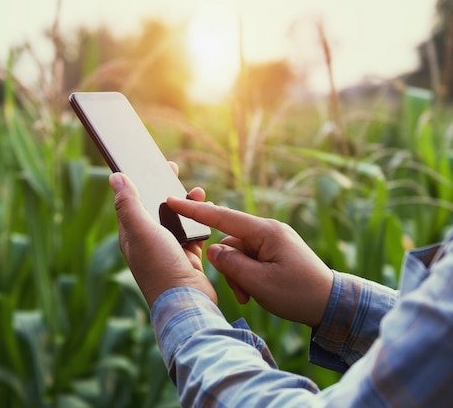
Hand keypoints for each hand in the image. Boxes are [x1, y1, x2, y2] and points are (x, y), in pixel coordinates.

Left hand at [109, 172, 216, 307]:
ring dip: (185, 203)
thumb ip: (129, 204)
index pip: (132, 202)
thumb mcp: (141, 231)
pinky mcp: (187, 257)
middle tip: (173, 169)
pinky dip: (200, 220)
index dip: (138, 181)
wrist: (187, 304)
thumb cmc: (160, 268)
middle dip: (163, 188)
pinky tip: (208, 211)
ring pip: (176, 219)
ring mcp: (168, 250)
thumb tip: (115, 177)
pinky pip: (193, 232)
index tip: (149, 164)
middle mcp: (148, 242)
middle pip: (155, 208)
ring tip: (198, 191)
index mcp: (131, 235)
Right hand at [166, 197, 332, 326]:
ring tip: (250, 296)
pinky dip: (246, 275)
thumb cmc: (298, 294)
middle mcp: (268, 231)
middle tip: (241, 292)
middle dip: (229, 267)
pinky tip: (255, 292)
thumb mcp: (259, 283)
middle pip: (230, 242)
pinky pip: (249, 259)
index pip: (223, 217)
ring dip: (238, 275)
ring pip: (238, 253)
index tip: (172, 200)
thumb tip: (211, 249)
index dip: (195, 210)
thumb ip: (230, 264)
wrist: (332, 305)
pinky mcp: (274, 251)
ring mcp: (272, 241)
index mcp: (266, 232)